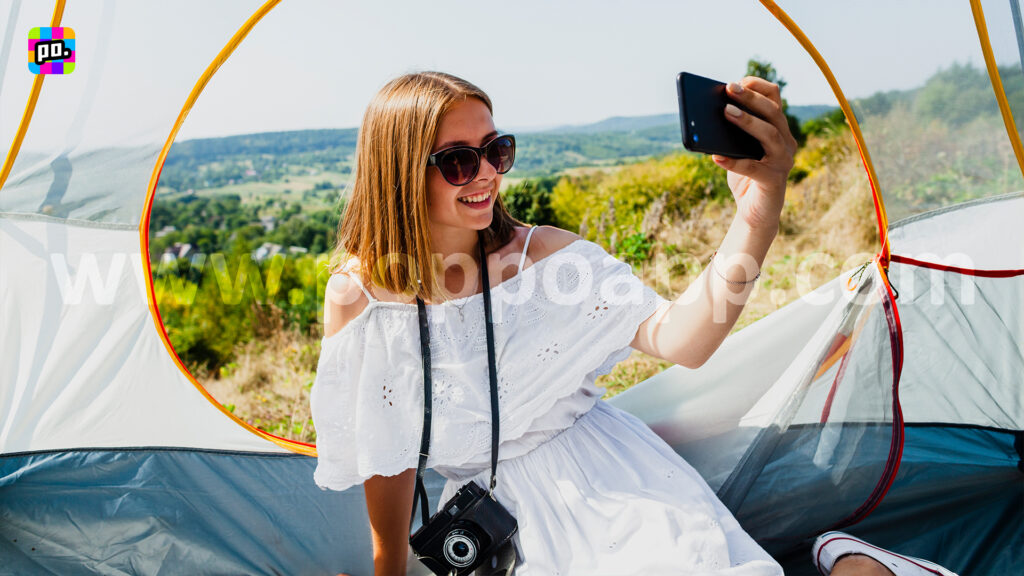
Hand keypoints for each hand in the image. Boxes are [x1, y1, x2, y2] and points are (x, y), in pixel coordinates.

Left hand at [712, 76, 796, 231]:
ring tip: (726, 112)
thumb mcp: (736, 149)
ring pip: (770, 135)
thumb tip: (707, 115)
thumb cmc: (744, 176)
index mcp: (778, 129)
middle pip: (773, 113)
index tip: (736, 82)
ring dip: (748, 121)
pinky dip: (734, 162)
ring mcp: (783, 161)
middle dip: (750, 99)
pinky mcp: (774, 181)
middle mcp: (786, 142)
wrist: (755, 213)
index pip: (774, 99)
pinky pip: (754, 169)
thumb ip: (730, 133)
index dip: (757, 87)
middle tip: (729, 89)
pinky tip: (716, 157)